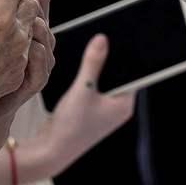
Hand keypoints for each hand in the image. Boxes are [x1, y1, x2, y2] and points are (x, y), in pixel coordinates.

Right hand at [42, 34, 135, 172]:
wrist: (50, 151)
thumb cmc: (70, 124)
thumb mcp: (83, 89)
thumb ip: (93, 63)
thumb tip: (102, 39)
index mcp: (125, 104)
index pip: (135, 73)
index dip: (130, 54)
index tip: (127, 33)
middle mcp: (119, 108)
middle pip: (120, 76)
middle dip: (112, 58)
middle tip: (106, 34)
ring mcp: (105, 111)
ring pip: (106, 81)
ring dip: (99, 67)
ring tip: (93, 44)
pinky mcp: (92, 111)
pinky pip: (95, 88)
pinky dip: (90, 77)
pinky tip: (82, 63)